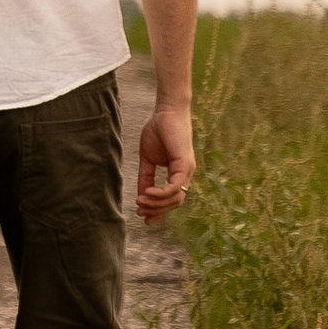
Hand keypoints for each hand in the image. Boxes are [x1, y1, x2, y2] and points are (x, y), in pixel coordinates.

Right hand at [136, 101, 194, 223]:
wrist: (166, 111)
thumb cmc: (158, 130)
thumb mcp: (148, 159)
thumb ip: (146, 177)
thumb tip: (141, 196)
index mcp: (178, 174)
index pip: (172, 199)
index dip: (159, 210)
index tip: (144, 217)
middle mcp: (186, 175)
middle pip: (174, 203)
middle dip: (156, 211)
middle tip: (140, 212)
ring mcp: (187, 170)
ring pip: (175, 198)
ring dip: (157, 204)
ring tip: (140, 202)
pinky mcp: (184, 164)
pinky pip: (174, 187)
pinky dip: (160, 193)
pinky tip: (147, 193)